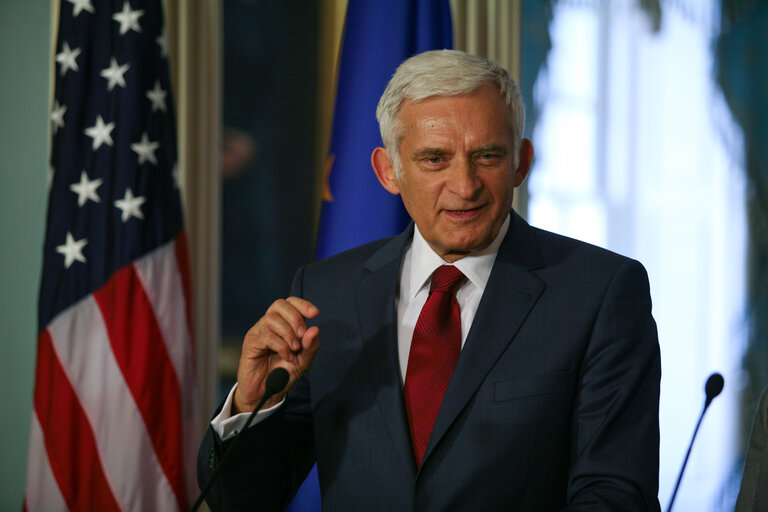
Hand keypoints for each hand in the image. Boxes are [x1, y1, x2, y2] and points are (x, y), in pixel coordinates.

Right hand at [233, 297, 319, 413]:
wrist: (266, 393)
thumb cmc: (283, 374)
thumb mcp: (303, 361)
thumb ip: (310, 346)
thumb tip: (315, 329)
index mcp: (282, 324)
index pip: (289, 303)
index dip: (302, 304)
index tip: (315, 314)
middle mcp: (269, 324)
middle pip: (280, 304)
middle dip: (296, 318)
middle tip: (302, 336)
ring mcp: (258, 332)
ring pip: (272, 318)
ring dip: (288, 334)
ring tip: (294, 350)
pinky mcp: (250, 343)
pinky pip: (266, 335)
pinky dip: (281, 346)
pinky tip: (286, 356)